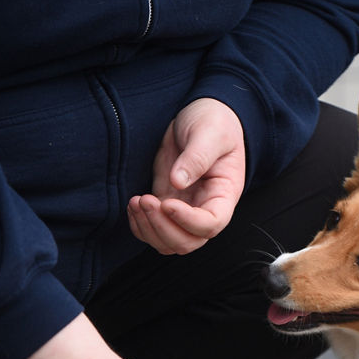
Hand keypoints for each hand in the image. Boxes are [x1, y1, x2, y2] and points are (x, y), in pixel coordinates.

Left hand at [128, 98, 245, 254]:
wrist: (203, 115)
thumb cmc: (215, 123)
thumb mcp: (210, 133)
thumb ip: (197, 157)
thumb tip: (178, 181)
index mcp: (224, 195)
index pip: (211, 224)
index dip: (188, 221)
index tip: (167, 202)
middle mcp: (206, 208)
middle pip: (188, 242)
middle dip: (163, 228)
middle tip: (147, 200)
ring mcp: (185, 209)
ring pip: (168, 242)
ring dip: (148, 229)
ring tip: (137, 201)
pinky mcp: (166, 203)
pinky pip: (153, 231)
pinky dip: (139, 226)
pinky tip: (134, 204)